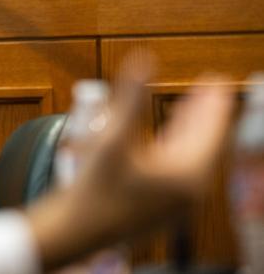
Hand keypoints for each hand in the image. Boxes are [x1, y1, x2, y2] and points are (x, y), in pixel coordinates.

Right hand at [28, 51, 234, 269]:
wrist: (76, 231)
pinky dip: (178, 147)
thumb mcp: (113, 138)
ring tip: (190, 107)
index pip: (210, 129)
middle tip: (209, 88)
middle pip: (205, 142)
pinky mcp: (163, 205)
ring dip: (191, 129)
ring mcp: (178, 201)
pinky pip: (180, 169)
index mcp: (187, 174)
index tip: (216, 80)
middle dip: (204, 112)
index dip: (214, 101)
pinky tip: (167, 137)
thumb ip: (131, 98)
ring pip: (192, 156)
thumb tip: (143, 59)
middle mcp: (190, 190)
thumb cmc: (93, 191)